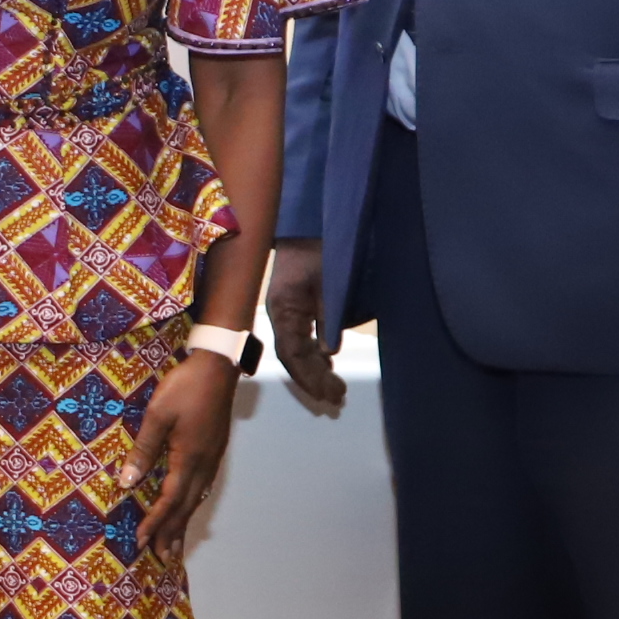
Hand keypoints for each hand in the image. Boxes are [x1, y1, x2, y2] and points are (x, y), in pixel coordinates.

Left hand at [132, 350, 239, 540]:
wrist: (218, 366)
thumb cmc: (185, 387)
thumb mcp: (157, 416)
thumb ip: (143, 450)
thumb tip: (127, 483)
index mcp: (189, 458)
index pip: (170, 501)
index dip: (154, 523)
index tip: (140, 542)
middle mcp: (204, 464)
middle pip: (186, 506)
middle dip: (171, 532)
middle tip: (160, 557)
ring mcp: (213, 457)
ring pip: (197, 498)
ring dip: (184, 522)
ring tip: (175, 543)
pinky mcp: (215, 449)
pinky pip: (203, 486)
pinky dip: (193, 503)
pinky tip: (190, 506)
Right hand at [265, 240, 345, 417]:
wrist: (313, 220)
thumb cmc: (322, 248)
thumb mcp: (329, 283)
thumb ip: (328, 316)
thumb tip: (328, 352)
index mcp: (284, 310)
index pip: (292, 353)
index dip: (308, 377)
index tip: (329, 393)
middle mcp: (281, 314)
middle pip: (293, 356)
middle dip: (313, 379)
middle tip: (337, 398)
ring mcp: (288, 309)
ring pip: (297, 349)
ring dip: (314, 370)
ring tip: (333, 388)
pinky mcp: (297, 304)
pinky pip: (302, 336)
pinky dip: (315, 353)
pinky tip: (327, 361)